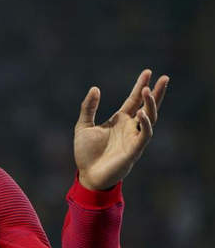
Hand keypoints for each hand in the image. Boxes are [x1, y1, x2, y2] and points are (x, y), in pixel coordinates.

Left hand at [74, 69, 168, 190]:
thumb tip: (95, 88)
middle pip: (147, 107)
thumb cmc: (86, 153)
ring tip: (147, 91)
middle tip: (164, 77)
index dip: (141, 86)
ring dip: (150, 105)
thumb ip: (88, 108)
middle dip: (155, 93)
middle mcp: (130, 127)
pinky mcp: (134, 150)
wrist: (87, 175)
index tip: (148, 72)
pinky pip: (144, 135)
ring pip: (149, 118)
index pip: (134, 100)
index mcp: (120, 121)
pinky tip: (141, 113)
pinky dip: (145, 124)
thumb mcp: (83, 126)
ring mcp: (133, 138)